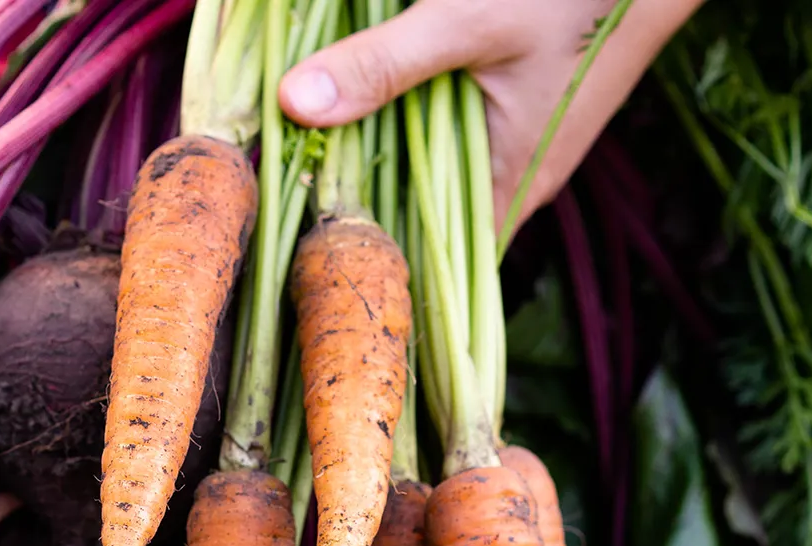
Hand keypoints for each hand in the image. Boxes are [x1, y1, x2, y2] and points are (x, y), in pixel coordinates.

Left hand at [278, 0, 703, 231]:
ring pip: (435, 165)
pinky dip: (413, 113)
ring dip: (385, 150)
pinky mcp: (521, 108)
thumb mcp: (466, 23)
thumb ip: (384, 65)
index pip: (432, 257)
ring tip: (312, 144)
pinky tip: (370, 93)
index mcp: (512, 184)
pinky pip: (453, 131)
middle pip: (425, 209)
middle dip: (365, 195)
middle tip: (289, 183)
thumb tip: (294, 105)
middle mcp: (519, 178)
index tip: (304, 240)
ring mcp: (523, 143)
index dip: (373, 251)